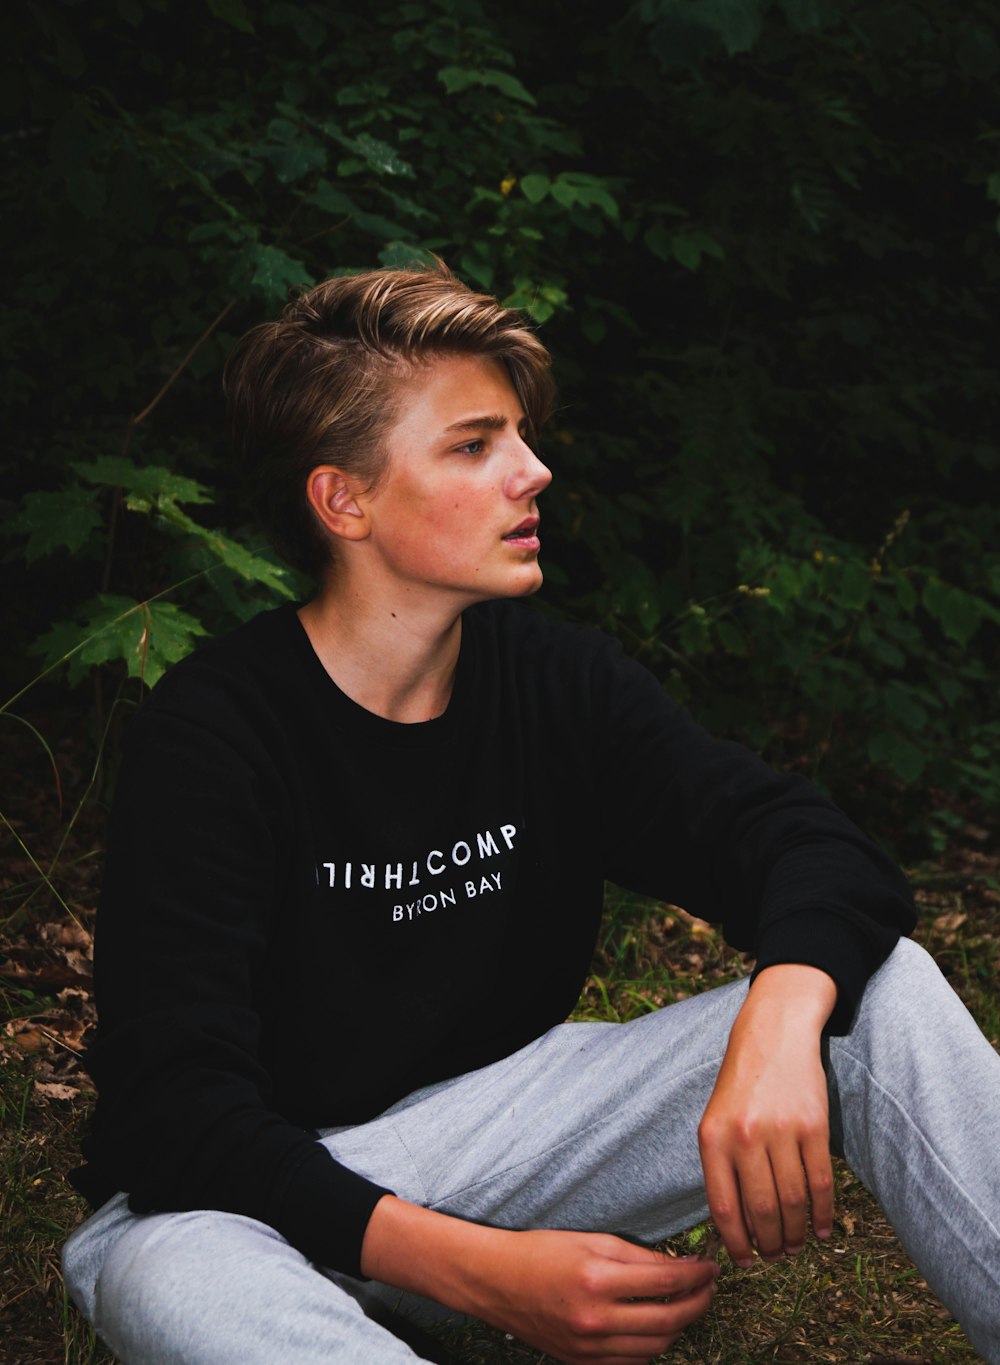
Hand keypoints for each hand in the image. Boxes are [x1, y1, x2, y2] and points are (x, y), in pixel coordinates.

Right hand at [360, 1199, 717, 1363]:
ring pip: (655, 1346)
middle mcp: (596, 1318)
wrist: (495, 1282)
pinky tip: (656, 1326)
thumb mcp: (591, 1240)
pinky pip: (633, 1362)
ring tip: (687, 1306)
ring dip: (678, 1326)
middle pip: (668, 1319)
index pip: (666, 1281)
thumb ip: (637, 1256)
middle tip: (709, 1289)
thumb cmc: (541, 1252)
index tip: (711, 1268)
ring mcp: (589, 1347)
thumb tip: (679, 1267)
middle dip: (697, 1303)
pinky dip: (652, 1346)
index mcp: (598, 1278)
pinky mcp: (583, 1363)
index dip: (697, 1275)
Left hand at [697, 963, 836, 1267]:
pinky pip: (820, 1183)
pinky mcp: (814, 1126)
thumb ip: (721, 1165)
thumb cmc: (741, 1084)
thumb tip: (733, 1225)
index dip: (735, 1243)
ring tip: (796, 1245)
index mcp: (713, 1138)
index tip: (744, 1261)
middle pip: (761, 1210)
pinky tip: (823, 1229)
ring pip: (792, 1202)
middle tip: (776, 1256)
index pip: (723, 1207)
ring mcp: (781, 1131)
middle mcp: (745, 1136)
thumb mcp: (715, 1119)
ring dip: (796, 1233)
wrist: (774, 1033)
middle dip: (769, 1243)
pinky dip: (823, 1214)